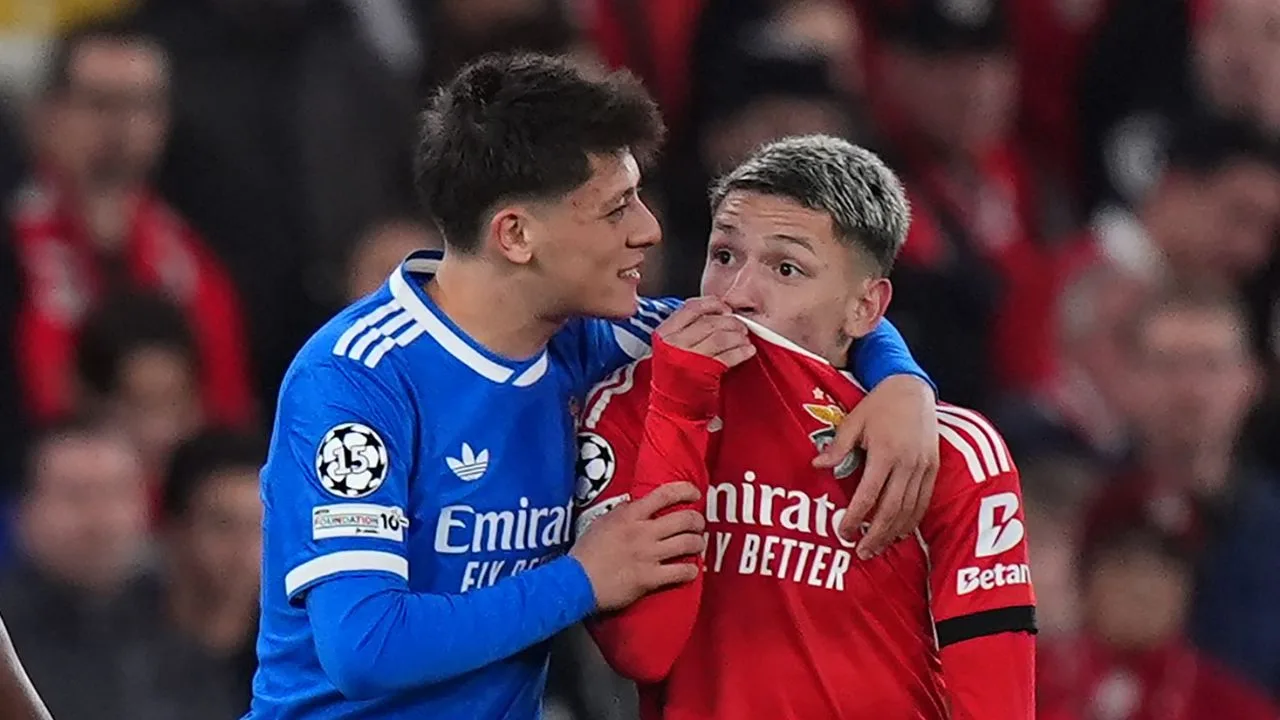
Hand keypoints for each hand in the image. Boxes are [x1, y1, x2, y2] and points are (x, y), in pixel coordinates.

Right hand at [571, 482, 707, 610]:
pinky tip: (691, 570)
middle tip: (698, 525)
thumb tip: (636, 504)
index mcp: (630, 515)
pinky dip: (691, 570)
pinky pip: (682, 572)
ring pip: (688, 543)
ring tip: (697, 545)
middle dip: (697, 521)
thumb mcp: (601, 522)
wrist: (576, 581)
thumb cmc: (585, 552)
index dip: (686, 490)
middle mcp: (643, 532)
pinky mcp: (650, 578)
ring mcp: (648, 555)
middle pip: (684, 519)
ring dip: (698, 544)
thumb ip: (622, 512)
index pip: (665, 495)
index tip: (695, 494)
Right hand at [655, 297, 755, 367]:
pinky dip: (741, 351)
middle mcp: (675, 343)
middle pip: (710, 322)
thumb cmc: (673, 375)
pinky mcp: (704, 373)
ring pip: (721, 337)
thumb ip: (685, 328)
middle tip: (740, 326)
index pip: (692, 307)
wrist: (671, 406)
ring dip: (738, 336)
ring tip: (744, 338)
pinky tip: (748, 350)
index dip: (713, 304)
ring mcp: (690, 358)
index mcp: (665, 332)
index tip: (725, 308)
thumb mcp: (670, 347)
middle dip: (731, 322)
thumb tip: (715, 312)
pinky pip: (728, 356)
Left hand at [812, 375, 938, 558]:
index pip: (868, 496)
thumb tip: (816, 465)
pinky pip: (924, 502)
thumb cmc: (880, 404)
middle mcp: (907, 464)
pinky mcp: (934, 468)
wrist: (913, 388)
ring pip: (909, 510)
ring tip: (877, 548)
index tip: (843, 533)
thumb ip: (838, 447)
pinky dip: (912, 520)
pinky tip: (900, 533)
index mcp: (884, 453)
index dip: (855, 518)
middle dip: (874, 535)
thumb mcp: (853, 421)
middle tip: (860, 552)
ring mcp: (923, 467)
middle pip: (891, 510)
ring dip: (892, 533)